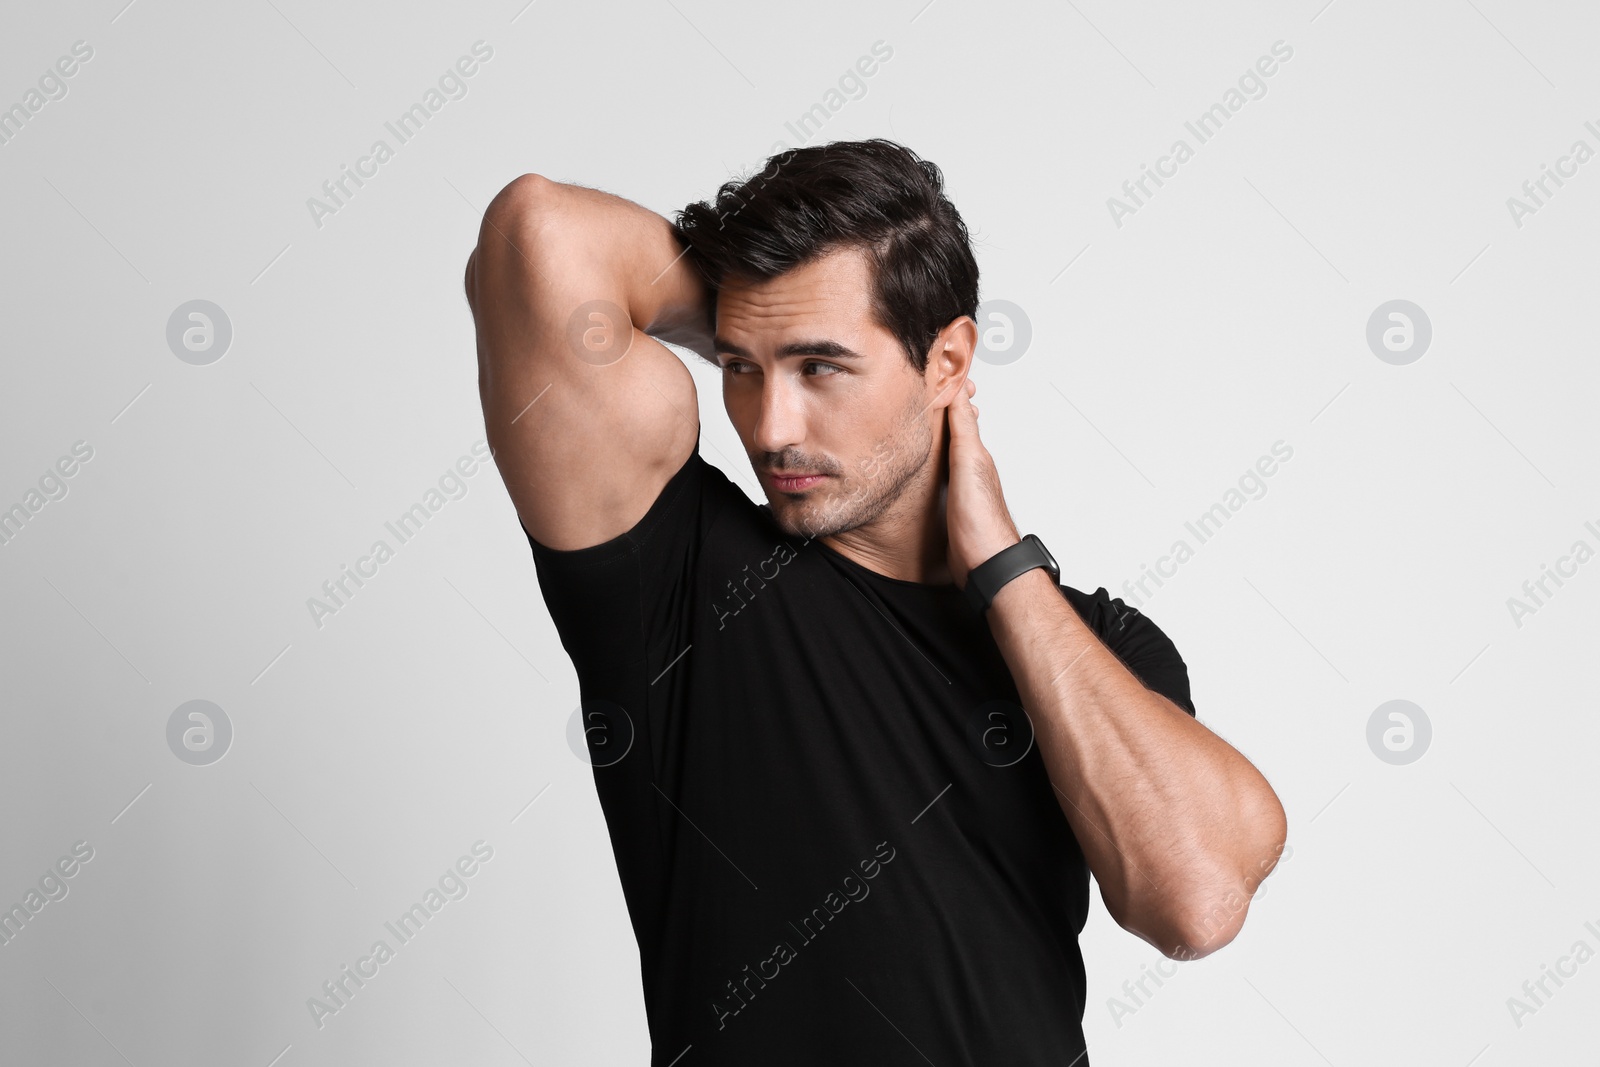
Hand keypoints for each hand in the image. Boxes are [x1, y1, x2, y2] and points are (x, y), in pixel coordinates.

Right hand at [944, 377, 1020, 587]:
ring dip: (942, 432)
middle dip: (949, 409)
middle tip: (937, 388)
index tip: (948, 370)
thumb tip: (960, 392)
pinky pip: (941, 472)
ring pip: (950, 450)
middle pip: (958, 430)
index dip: (956, 392)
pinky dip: (936, 458)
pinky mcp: (951, 504)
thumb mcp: (969, 463)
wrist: (983, 561)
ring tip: (930, 417)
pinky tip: (928, 461)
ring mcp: (962, 485)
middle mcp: (970, 466)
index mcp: (975, 453)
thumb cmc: (980, 518)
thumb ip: (964, 429)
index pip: (965, 413)